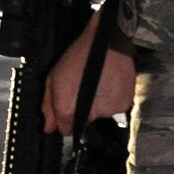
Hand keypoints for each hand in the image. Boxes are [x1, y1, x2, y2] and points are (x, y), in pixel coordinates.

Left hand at [42, 11, 136, 132]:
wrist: (107, 42)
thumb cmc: (77, 57)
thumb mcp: (53, 78)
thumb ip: (48, 106)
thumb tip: (48, 129)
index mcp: (69, 109)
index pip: (66, 130)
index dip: (65, 119)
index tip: (69, 105)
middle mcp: (90, 115)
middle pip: (85, 121)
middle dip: (83, 109)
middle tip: (85, 88)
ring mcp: (110, 110)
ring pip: (102, 114)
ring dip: (99, 103)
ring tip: (99, 83)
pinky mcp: (125, 103)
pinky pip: (116, 107)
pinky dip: (113, 98)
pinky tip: (111, 83)